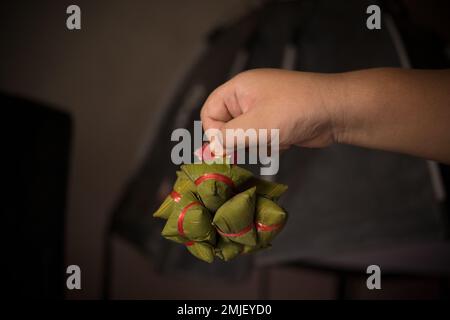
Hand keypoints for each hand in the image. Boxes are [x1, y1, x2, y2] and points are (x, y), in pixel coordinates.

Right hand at [200, 68, 341, 152]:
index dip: (214, 132)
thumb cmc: (297, 110)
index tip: (226, 147)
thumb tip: (209, 149)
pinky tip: (286, 141)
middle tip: (254, 145)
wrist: (336, 111)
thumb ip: (228, 138)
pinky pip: (260, 139)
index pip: (210, 112)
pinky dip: (270, 145)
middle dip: (239, 140)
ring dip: (257, 144)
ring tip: (276, 138)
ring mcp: (263, 110)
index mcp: (239, 89)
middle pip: (226, 126)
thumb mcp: (257, 125)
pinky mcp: (276, 123)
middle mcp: (248, 98)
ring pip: (244, 136)